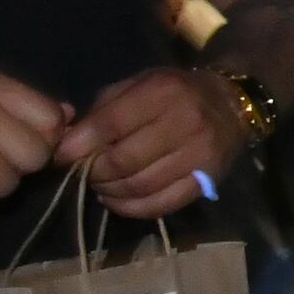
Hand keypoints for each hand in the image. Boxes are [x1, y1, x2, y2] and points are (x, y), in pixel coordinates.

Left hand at [55, 67, 244, 218]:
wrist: (233, 104)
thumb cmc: (176, 92)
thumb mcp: (140, 84)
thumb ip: (104, 110)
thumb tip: (69, 142)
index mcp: (163, 92)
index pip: (111, 124)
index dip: (79, 145)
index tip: (60, 156)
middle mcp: (185, 122)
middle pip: (124, 161)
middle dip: (94, 171)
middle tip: (83, 172)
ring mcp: (199, 155)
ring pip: (140, 186)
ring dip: (110, 191)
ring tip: (100, 185)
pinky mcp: (207, 181)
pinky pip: (162, 205)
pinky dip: (132, 208)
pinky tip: (117, 199)